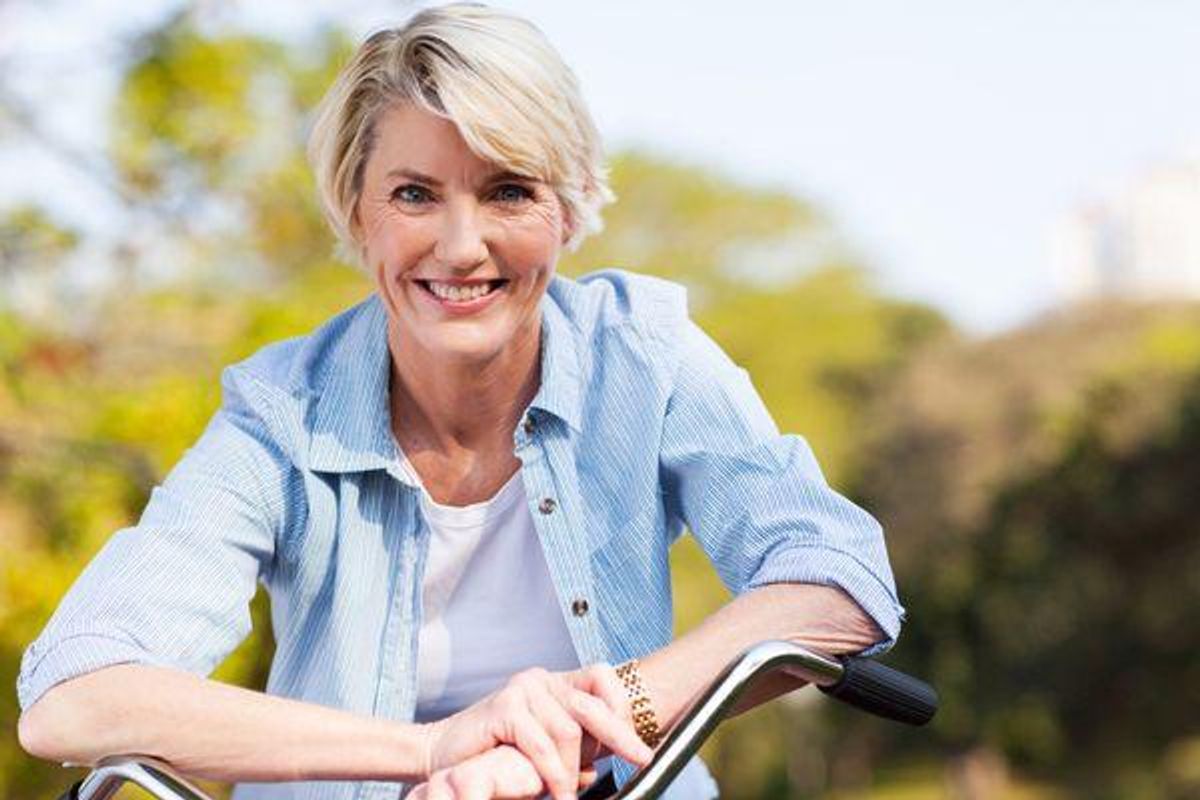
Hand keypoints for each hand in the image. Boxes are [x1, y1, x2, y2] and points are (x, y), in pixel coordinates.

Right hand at [421, 664, 651, 799]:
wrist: (444, 755)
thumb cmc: (494, 751)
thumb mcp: (542, 748)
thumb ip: (570, 750)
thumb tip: (596, 767)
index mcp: (554, 682)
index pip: (603, 677)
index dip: (623, 707)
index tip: (636, 739)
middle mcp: (540, 679)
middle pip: (593, 703)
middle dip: (620, 736)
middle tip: (640, 760)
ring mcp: (522, 690)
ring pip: (570, 731)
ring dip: (573, 771)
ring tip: (568, 794)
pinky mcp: (504, 707)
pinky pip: (542, 744)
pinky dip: (553, 774)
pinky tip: (555, 792)